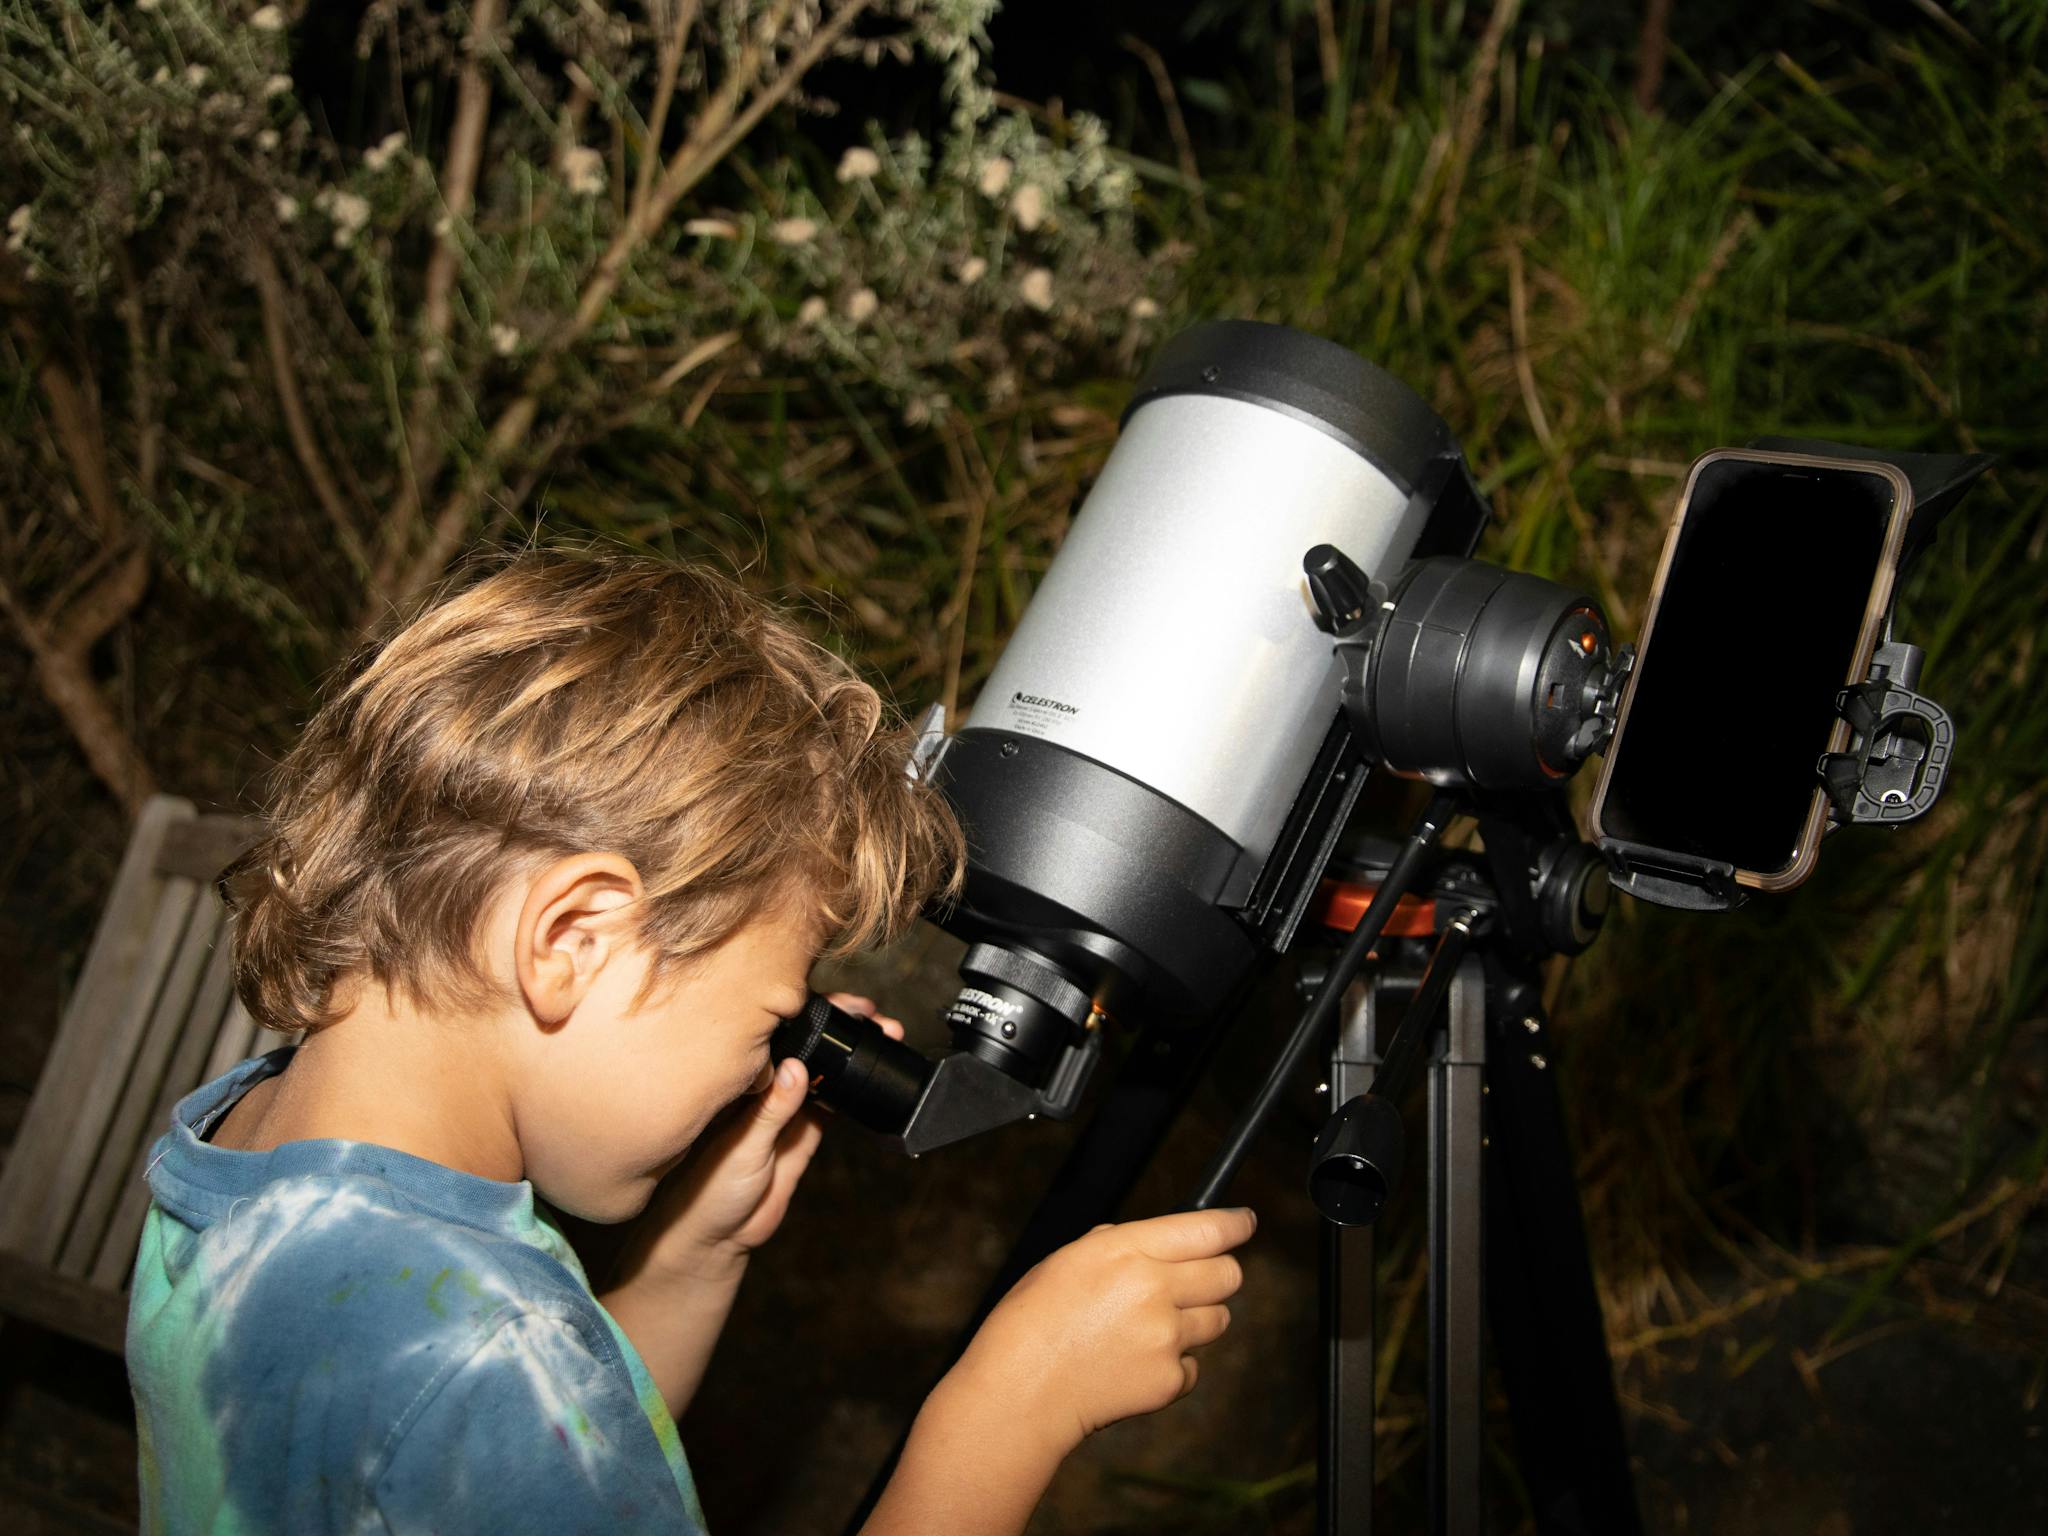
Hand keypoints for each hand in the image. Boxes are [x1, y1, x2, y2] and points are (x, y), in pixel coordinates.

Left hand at [624, 993, 903, 1284]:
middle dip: (843, 1027)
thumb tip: (798, 1068)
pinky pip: (832, 1105)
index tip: (845, 1004)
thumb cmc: (710, 1190)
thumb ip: (772, 1111)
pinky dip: (851, 1090)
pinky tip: (871, 1076)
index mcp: (745, 1082)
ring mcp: (788, 1110)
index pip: (782, 1035)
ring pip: (826, 1071)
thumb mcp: (742, 1148)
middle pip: (810, 1046)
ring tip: (884, 1037)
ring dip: (853, 1055)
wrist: (718, 1238)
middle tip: (875, 1016)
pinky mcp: (804, 1135)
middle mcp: (768, 1089)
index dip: (813, 1013)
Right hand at [941, 1207, 1254, 1459]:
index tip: (1244, 1222)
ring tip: (1149, 1330)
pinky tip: (1134, 1364)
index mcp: (1126, 1249)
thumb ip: (1119, 1245)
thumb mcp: (1069, 1259)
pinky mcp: (1169, 1380)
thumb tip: (1157, 1245)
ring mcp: (1166, 1336)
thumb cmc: (1032, 1321)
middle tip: (1198, 1282)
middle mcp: (1154, 1288)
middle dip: (1219, 1274)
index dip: (1234, 1224)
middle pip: (1229, 1274)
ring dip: (1195, 1320)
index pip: (1206, 1229)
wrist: (1020, 1391)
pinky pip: (1193, 1365)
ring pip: (1218, 1320)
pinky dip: (1173, 1365)